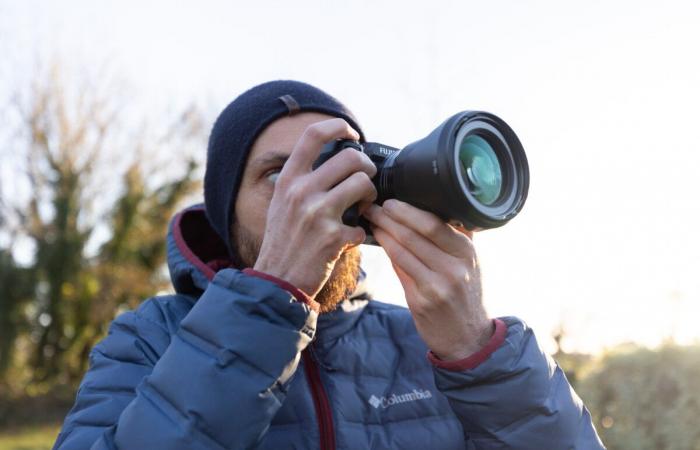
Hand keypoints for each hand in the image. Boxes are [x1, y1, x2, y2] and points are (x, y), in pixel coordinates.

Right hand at [254, 118, 376, 297]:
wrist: (276, 281)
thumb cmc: (283, 242)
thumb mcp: (281, 204)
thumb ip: (302, 182)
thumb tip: (333, 163)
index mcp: (288, 180)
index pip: (312, 135)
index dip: (337, 126)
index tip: (352, 133)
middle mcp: (301, 192)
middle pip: (350, 157)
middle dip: (367, 167)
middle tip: (366, 179)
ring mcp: (318, 213)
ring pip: (363, 184)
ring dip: (371, 195)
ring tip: (365, 206)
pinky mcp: (333, 237)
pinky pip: (362, 224)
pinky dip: (360, 232)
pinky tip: (350, 238)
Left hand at [363, 200, 492, 359]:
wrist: (468, 337)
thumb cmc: (465, 294)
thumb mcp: (470, 263)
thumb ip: (454, 239)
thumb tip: (428, 210)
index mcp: (467, 252)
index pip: (434, 224)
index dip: (408, 211)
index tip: (391, 201)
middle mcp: (454, 267)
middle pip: (415, 234)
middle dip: (390, 217)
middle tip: (373, 206)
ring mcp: (437, 285)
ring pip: (403, 250)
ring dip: (383, 232)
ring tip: (371, 220)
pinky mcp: (421, 300)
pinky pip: (399, 269)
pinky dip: (387, 251)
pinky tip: (378, 242)